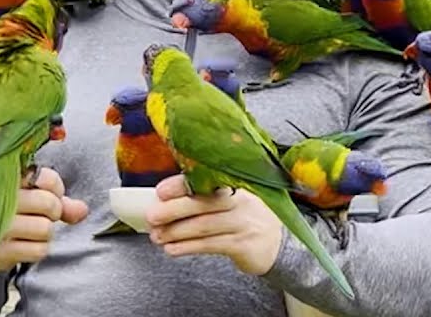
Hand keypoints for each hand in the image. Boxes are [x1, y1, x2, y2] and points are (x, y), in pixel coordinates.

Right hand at [0, 167, 87, 272]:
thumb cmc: (5, 210)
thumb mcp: (29, 196)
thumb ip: (57, 199)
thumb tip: (82, 210)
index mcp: (4, 176)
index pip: (46, 177)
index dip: (56, 188)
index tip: (50, 193)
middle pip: (49, 203)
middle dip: (53, 211)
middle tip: (41, 214)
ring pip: (45, 228)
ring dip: (45, 232)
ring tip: (30, 230)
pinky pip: (38, 250)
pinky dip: (37, 249)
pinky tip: (24, 243)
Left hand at [144, 175, 283, 275]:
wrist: (278, 244)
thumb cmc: (244, 219)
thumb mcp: (231, 201)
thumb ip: (204, 197)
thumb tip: (163, 200)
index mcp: (235, 185)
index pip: (206, 181)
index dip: (182, 185)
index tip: (161, 191)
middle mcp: (241, 201)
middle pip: (204, 203)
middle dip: (174, 210)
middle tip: (152, 217)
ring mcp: (243, 223)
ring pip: (204, 226)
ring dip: (177, 232)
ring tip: (157, 236)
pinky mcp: (243, 245)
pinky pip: (210, 245)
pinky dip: (188, 247)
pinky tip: (172, 249)